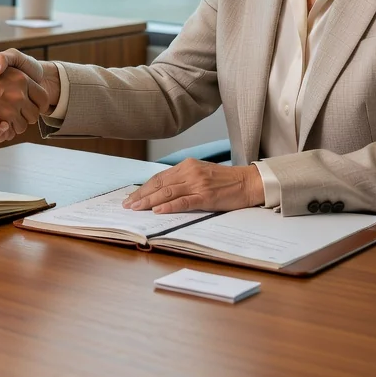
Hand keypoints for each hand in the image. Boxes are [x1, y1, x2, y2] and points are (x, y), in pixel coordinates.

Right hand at [0, 48, 48, 136]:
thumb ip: (1, 58)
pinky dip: (4, 130)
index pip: (42, 97)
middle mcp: (19, 92)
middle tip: (16, 113)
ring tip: (4, 119)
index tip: (31, 106)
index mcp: (21, 77)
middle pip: (35, 114)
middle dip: (26, 115)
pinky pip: (9, 131)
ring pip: (23, 125)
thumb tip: (4, 63)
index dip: (38, 103)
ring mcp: (10, 107)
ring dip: (14, 124)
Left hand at [123, 160, 262, 213]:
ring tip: (136, 208)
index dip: (144, 187)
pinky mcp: (206, 196)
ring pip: (167, 192)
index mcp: (187, 166)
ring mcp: (197, 184)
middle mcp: (189, 172)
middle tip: (127, 205)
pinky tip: (157, 210)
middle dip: (141, 195)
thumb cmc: (225, 181)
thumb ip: (183, 179)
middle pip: (159, 184)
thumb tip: (163, 192)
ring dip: (149, 201)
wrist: (248, 182)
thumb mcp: (201, 174)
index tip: (132, 196)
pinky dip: (169, 206)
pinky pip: (183, 201)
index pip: (159, 177)